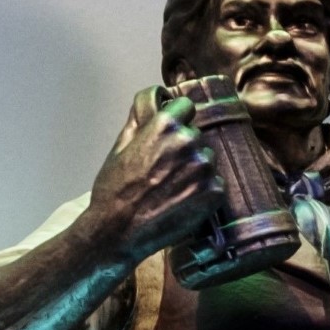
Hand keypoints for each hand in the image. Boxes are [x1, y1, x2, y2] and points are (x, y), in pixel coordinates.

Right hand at [90, 86, 221, 261]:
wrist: (117, 231)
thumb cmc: (113, 189)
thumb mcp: (120, 146)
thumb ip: (140, 120)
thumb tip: (152, 99)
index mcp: (165, 125)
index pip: (187, 106)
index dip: (179, 119)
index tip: (173, 132)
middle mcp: (188, 141)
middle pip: (196, 136)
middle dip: (185, 150)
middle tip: (165, 172)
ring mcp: (204, 167)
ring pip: (207, 160)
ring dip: (196, 171)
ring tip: (172, 190)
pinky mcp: (214, 192)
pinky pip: (215, 184)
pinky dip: (203, 193)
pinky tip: (182, 203)